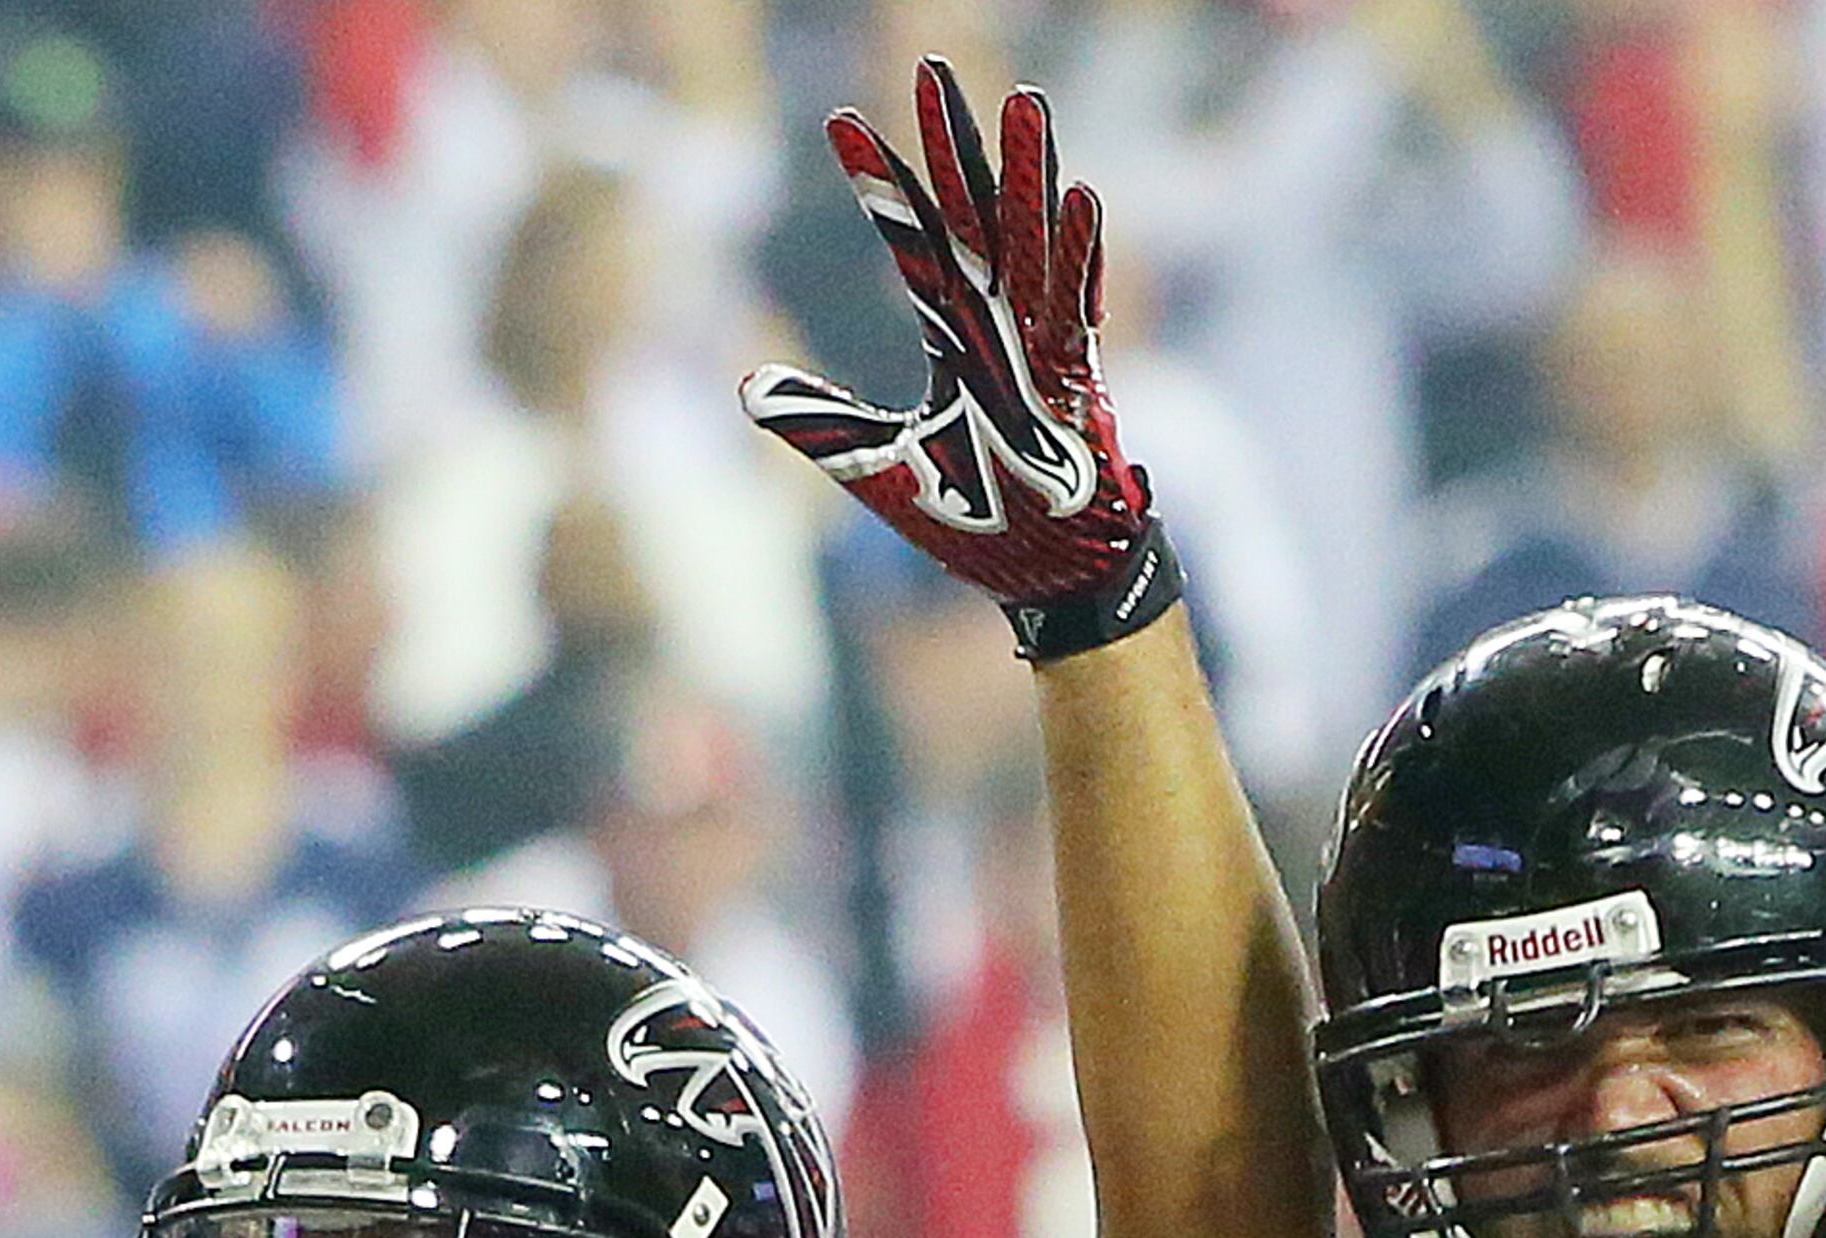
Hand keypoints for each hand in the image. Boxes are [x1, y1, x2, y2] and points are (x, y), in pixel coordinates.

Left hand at [742, 60, 1165, 635]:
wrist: (1042, 583)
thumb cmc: (976, 523)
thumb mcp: (876, 470)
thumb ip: (820, 424)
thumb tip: (745, 388)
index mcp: (955, 335)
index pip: (912, 240)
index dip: (879, 183)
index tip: (841, 125)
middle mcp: (999, 326)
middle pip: (974, 215)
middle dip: (953, 144)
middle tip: (929, 66)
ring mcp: (1041, 349)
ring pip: (1032, 242)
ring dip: (1028, 174)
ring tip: (1022, 101)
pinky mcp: (1077, 385)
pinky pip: (1077, 308)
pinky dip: (1078, 257)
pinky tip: (1080, 198)